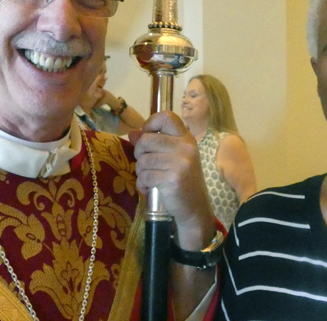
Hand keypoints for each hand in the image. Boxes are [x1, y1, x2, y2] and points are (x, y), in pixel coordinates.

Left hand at [130, 111, 215, 248]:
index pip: (166, 117)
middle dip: (140, 153)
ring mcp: (180, 163)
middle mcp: (185, 147)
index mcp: (186, 138)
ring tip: (151, 179)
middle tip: (146, 164)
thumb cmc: (182, 181)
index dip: (150, 124)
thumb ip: (153, 144)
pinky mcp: (172, 179)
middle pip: (146, 140)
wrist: (195, 209)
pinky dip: (143, 184)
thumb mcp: (172, 158)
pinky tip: (150, 189)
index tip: (147, 136)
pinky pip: (145, 176)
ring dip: (141, 172)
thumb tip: (132, 133)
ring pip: (143, 160)